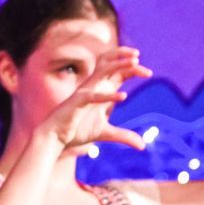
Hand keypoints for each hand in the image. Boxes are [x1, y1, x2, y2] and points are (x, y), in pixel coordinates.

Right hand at [36, 47, 152, 153]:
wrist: (55, 137)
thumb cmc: (77, 131)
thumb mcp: (105, 133)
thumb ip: (124, 136)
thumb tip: (143, 146)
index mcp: (100, 90)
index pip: (118, 73)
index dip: (132, 69)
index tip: (147, 72)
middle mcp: (93, 87)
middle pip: (111, 65)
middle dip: (126, 58)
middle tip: (140, 58)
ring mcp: (85, 92)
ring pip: (103, 71)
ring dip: (119, 65)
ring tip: (134, 63)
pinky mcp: (78, 101)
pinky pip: (94, 95)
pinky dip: (108, 96)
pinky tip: (123, 98)